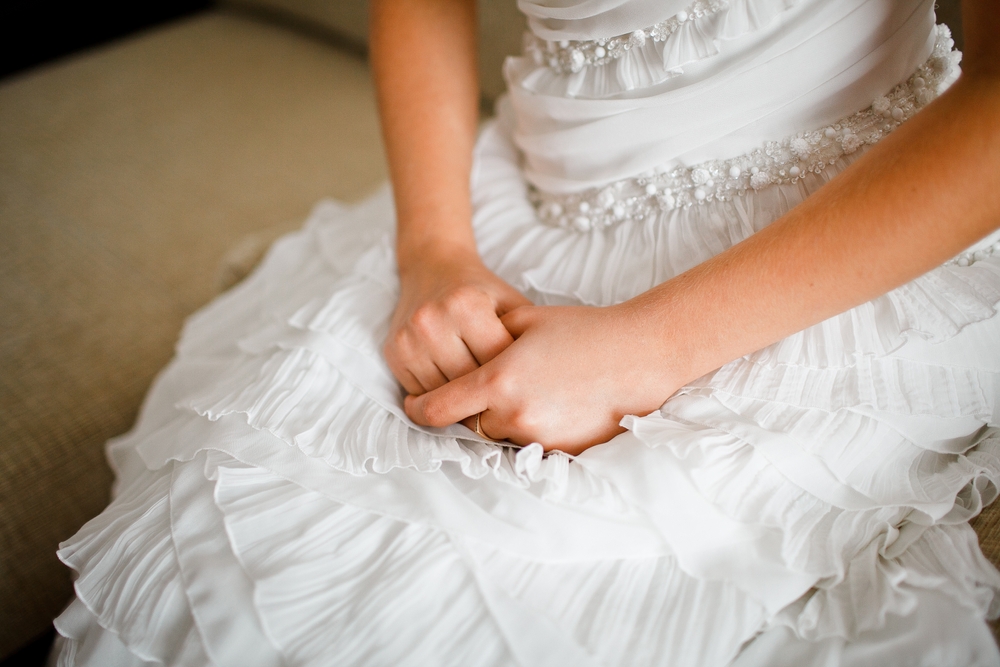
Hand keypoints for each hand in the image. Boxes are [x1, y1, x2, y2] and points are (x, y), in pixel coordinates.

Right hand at [385, 245, 531, 394]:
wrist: (432, 268)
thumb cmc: (481, 290)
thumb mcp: (511, 302)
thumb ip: (527, 336)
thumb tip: (545, 381)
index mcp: (465, 304)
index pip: (495, 361)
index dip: (515, 379)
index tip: (529, 389)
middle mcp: (431, 320)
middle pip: (468, 381)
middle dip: (491, 396)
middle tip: (509, 405)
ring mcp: (408, 338)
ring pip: (443, 393)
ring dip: (464, 403)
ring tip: (484, 402)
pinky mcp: (393, 352)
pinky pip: (421, 393)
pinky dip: (440, 398)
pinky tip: (457, 394)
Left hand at [404, 304, 684, 454]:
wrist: (641, 356)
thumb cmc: (585, 330)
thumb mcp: (528, 317)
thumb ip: (488, 332)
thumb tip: (463, 343)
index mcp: (498, 379)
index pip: (437, 408)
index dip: (418, 410)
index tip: (413, 406)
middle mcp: (513, 415)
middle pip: (469, 424)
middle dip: (470, 409)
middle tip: (481, 392)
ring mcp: (540, 437)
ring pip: (501, 435)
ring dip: (502, 420)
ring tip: (525, 393)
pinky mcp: (563, 450)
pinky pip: (531, 445)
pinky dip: (531, 429)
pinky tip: (549, 405)